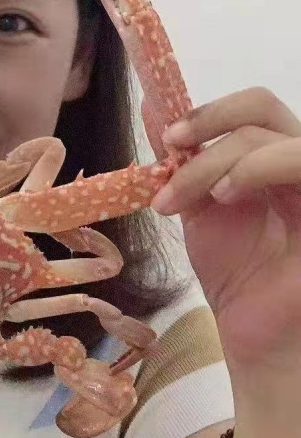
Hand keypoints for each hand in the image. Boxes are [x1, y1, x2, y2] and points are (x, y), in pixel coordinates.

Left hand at [143, 87, 300, 369]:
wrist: (255, 331)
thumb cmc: (235, 273)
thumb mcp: (199, 206)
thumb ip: (184, 160)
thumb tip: (152, 107)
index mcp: (272, 158)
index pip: (252, 107)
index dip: (207, 110)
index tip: (167, 136)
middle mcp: (300, 164)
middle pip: (262, 106)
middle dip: (207, 122)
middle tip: (172, 148)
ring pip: (274, 137)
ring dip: (221, 159)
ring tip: (197, 198)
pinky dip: (255, 168)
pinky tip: (225, 198)